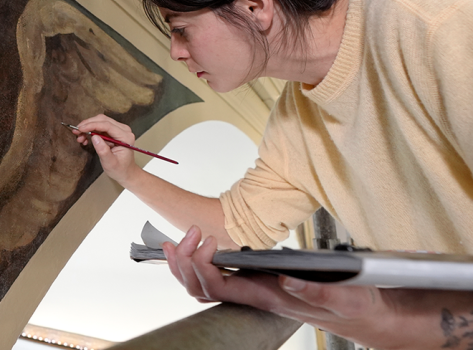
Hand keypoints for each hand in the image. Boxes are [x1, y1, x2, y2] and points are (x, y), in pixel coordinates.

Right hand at [73, 114, 140, 185]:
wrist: (125, 172)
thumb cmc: (119, 169)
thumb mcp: (110, 163)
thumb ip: (103, 150)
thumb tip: (94, 137)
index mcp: (125, 137)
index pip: (107, 125)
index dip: (92, 125)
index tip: (80, 129)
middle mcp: (123, 130)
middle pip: (103, 120)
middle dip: (88, 124)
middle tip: (76, 132)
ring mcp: (119, 129)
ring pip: (100, 121)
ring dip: (88, 127)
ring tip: (80, 138)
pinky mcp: (113, 132)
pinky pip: (100, 127)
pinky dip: (91, 130)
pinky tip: (85, 139)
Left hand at [162, 226, 472, 349]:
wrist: (362, 312)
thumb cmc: (351, 306)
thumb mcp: (344, 297)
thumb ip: (317, 290)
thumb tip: (287, 280)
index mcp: (268, 298)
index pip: (221, 287)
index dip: (204, 267)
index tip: (209, 241)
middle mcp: (254, 295)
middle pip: (201, 287)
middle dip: (186, 263)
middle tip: (188, 235)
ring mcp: (253, 289)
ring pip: (204, 284)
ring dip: (188, 261)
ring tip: (185, 237)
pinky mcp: (257, 281)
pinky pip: (218, 275)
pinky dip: (202, 260)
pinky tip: (200, 243)